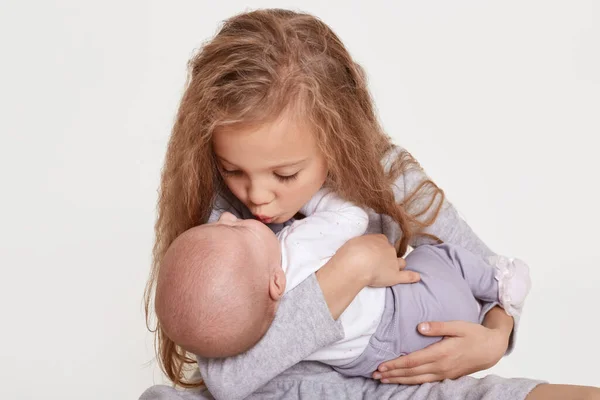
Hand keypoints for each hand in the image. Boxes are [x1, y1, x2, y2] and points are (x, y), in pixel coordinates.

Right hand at [338, 234, 419, 286]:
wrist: (356, 263)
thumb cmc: (351, 252)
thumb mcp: (354, 243)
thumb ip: (361, 245)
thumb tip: (360, 249)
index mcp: (379, 239)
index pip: (383, 242)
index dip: (378, 248)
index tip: (373, 253)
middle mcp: (389, 249)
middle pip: (391, 252)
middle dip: (386, 257)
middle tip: (376, 264)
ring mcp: (393, 262)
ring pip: (400, 263)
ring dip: (397, 265)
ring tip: (390, 271)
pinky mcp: (395, 276)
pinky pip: (407, 276)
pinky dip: (412, 277)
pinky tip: (417, 277)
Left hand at [373, 320, 508, 383]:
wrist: (491, 349)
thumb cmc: (474, 334)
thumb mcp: (458, 325)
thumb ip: (438, 326)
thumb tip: (420, 327)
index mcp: (442, 353)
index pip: (413, 361)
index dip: (396, 364)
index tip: (381, 366)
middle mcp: (441, 366)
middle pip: (412, 372)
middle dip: (392, 374)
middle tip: (375, 375)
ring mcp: (444, 373)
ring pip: (417, 379)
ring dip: (399, 380)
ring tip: (384, 380)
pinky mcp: (446, 376)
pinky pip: (425, 381)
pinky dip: (411, 382)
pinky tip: (403, 381)